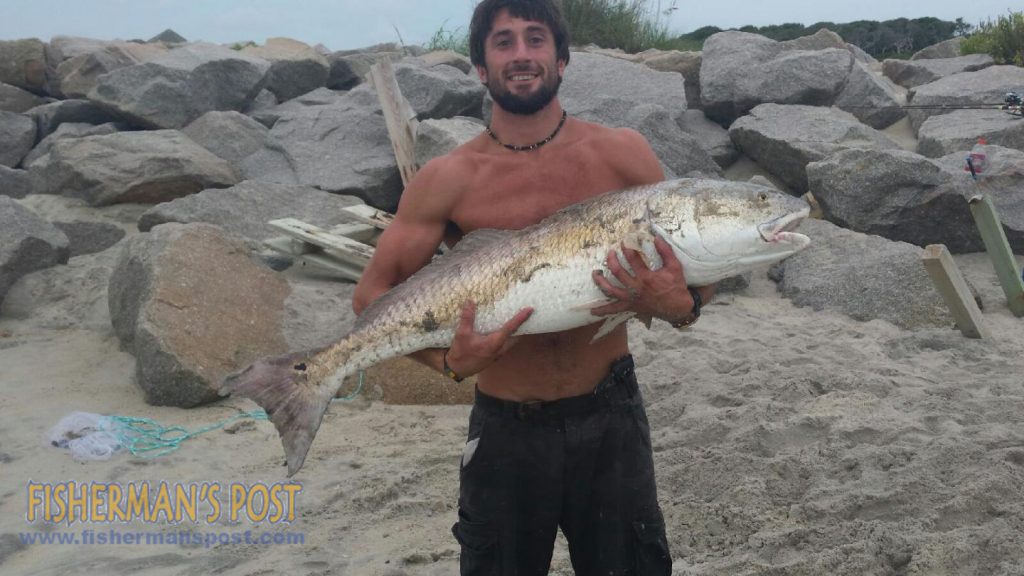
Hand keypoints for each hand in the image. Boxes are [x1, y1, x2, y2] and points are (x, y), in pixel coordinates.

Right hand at [444, 301, 532, 377]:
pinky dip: (508, 337)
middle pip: (516, 336)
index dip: (521, 318)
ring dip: (516, 332)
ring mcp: (498, 354)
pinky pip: (506, 344)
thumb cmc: (460, 353)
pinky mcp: (494, 356)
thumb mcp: (462, 334)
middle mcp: (499, 349)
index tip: (530, 310)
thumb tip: (470, 301)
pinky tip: (503, 331)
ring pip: (512, 342)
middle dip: (523, 326)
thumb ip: (467, 318)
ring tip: (518, 320)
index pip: (511, 328)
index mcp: (494, 343)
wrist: (457, 369)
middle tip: (527, 314)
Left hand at [590, 236, 712, 321]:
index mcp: (646, 277)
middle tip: (611, 252)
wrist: (677, 308)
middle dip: (612, 259)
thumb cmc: (676, 286)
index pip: (633, 258)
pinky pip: (614, 309)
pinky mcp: (630, 307)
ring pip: (610, 290)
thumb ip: (665, 251)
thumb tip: (656, 237)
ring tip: (595, 273)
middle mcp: (636, 288)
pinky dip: (603, 310)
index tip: (624, 241)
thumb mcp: (674, 267)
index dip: (627, 247)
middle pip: (618, 272)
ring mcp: (631, 298)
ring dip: (601, 281)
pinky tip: (593, 310)